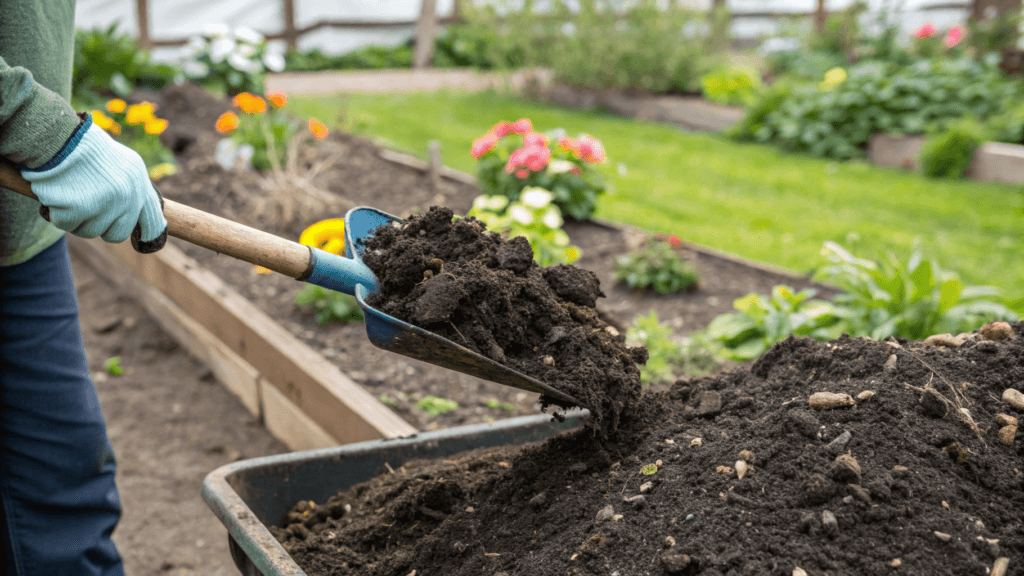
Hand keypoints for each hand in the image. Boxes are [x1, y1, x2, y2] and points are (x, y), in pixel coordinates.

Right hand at [21, 122, 166, 244]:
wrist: (58, 136)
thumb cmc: (85, 146)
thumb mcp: (121, 162)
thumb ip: (130, 187)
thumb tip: (137, 213)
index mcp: (138, 183)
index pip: (151, 220)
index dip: (148, 234)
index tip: (143, 242)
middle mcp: (127, 197)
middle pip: (116, 234)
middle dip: (101, 226)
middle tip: (86, 210)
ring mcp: (104, 205)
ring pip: (90, 231)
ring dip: (76, 219)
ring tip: (70, 194)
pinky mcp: (78, 209)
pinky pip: (66, 225)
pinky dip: (57, 214)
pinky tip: (57, 194)